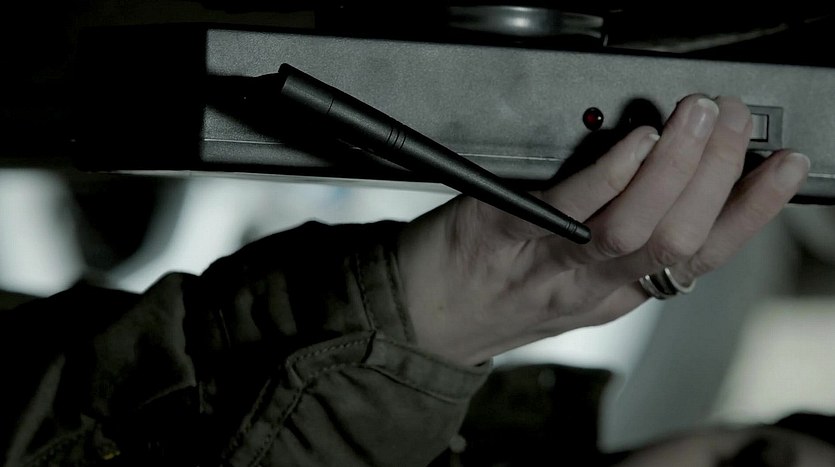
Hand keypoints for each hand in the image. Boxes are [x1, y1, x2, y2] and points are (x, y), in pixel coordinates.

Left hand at [396, 95, 809, 364]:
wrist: (424, 313)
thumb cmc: (501, 288)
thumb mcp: (578, 279)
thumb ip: (624, 239)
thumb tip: (674, 175)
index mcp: (620, 290)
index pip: (703, 255)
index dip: (752, 211)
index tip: (783, 166)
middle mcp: (594, 285)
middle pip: (678, 240)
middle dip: (718, 176)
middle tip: (734, 120)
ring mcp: (550, 264)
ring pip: (634, 231)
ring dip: (675, 170)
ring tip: (695, 118)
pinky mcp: (502, 234)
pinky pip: (567, 212)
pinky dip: (609, 176)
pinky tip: (633, 143)